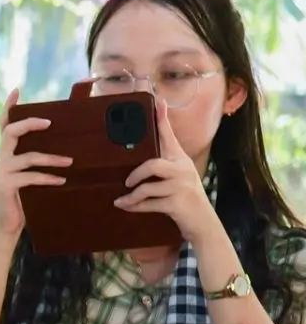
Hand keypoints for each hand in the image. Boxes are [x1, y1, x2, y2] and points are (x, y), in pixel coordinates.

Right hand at [0, 87, 73, 239]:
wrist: (7, 224)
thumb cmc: (23, 197)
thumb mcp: (30, 174)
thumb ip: (38, 160)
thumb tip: (69, 147)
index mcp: (6, 152)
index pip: (4, 124)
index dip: (9, 107)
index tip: (17, 90)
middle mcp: (0, 158)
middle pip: (11, 132)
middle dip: (30, 123)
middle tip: (49, 122)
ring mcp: (1, 172)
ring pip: (28, 157)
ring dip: (52, 158)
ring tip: (70, 162)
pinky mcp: (6, 186)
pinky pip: (30, 177)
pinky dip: (47, 178)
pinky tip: (61, 180)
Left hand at [115, 96, 222, 241]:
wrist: (202, 222)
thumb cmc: (182, 197)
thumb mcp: (174, 178)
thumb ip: (160, 166)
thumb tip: (136, 160)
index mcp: (180, 160)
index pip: (169, 136)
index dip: (162, 119)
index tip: (157, 101)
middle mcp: (182, 170)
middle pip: (152, 165)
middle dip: (135, 174)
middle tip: (126, 182)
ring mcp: (181, 187)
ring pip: (147, 187)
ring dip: (132, 197)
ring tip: (121, 200)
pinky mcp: (177, 203)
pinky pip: (148, 204)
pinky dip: (135, 207)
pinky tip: (126, 207)